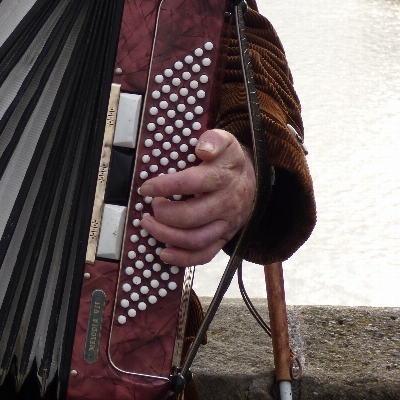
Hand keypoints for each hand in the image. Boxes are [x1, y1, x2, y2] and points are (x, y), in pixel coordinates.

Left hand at [138, 129, 254, 267]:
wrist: (254, 179)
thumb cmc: (228, 160)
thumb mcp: (225, 141)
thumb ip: (213, 140)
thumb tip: (202, 148)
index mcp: (223, 177)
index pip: (191, 183)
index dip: (165, 186)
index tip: (146, 188)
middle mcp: (226, 203)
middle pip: (191, 216)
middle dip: (164, 214)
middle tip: (150, 206)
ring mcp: (226, 224)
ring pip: (196, 239)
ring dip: (167, 236)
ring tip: (148, 225)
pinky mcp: (224, 238)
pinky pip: (205, 255)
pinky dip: (183, 259)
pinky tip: (164, 254)